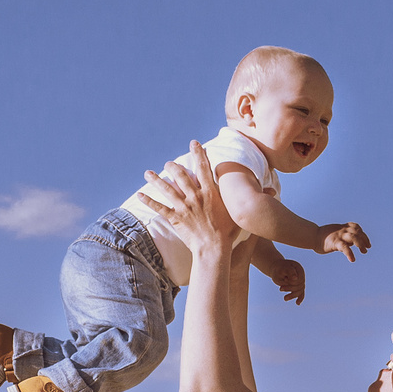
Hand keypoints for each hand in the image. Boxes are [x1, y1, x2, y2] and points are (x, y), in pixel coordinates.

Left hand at [141, 142, 241, 257]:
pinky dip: (149, 201)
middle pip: (181, 175)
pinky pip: (160, 208)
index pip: (204, 168)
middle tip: (168, 163)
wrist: (214, 248)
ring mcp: (184, 207)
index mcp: (210, 192)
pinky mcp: (176, 218)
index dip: (199, 153)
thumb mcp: (236, 211)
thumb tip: (253, 189)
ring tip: (147, 173)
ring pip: (167, 189)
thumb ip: (237, 198)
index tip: (194, 143)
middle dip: (173, 166)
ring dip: (156, 180)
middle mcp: (195, 196)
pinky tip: (139, 195)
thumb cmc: (228, 232)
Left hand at [263, 253, 306, 304]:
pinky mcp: (298, 286)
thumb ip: (289, 272)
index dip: (292, 282)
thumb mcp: (282, 269)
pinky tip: (297, 303)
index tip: (284, 280)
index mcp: (299, 269)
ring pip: (300, 290)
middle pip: (300, 285)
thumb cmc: (278, 269)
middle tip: (280, 289)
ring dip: (293, 295)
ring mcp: (300, 281)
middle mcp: (301, 275)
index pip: (299, 279)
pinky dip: (300, 298)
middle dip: (290, 288)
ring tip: (284, 299)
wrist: (276, 269)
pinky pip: (301, 293)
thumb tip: (296, 278)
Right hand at [319, 222, 371, 261]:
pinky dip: (350, 253)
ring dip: (361, 244)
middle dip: (365, 239)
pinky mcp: (335, 242)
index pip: (357, 227)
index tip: (368, 243)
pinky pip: (344, 247)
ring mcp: (339, 236)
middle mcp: (343, 230)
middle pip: (358, 232)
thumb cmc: (324, 236)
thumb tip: (353, 242)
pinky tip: (352, 259)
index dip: (363, 234)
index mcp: (343, 227)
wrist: (313, 236)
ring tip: (364, 252)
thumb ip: (345, 236)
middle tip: (368, 248)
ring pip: (354, 237)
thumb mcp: (336, 233)